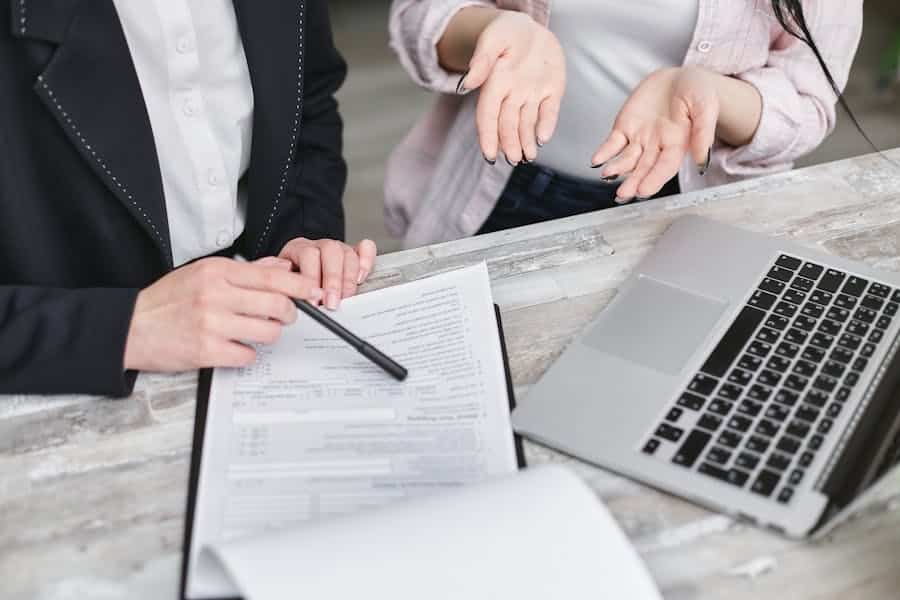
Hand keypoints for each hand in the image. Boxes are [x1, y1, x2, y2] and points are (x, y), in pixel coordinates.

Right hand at [123, 256, 320, 371]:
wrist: (130, 327)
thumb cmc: (168, 300)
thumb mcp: (203, 273)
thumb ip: (245, 271)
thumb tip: (282, 268)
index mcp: (217, 271)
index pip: (271, 276)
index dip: (299, 285)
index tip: (312, 291)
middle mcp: (216, 294)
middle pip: (278, 305)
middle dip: (289, 314)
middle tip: (284, 316)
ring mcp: (211, 323)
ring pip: (268, 331)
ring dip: (269, 334)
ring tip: (255, 331)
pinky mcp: (206, 351)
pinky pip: (248, 355)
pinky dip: (246, 353)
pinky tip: (235, 347)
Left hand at [278, 238, 376, 309]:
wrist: (294, 273)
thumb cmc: (289, 281)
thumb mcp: (281, 282)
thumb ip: (285, 287)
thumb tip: (292, 299)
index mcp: (298, 249)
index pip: (308, 255)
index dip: (311, 279)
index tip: (313, 301)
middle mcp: (319, 246)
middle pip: (331, 252)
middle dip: (333, 280)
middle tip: (331, 303)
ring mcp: (338, 248)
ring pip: (348, 253)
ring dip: (348, 278)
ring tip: (345, 298)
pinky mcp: (353, 253)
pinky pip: (366, 248)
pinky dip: (366, 261)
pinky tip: (361, 277)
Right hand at [458, 11, 565, 164]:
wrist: (530, 28)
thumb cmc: (507, 32)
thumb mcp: (493, 39)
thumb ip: (482, 62)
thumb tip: (466, 85)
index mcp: (495, 84)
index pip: (488, 115)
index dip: (488, 136)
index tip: (489, 155)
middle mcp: (513, 94)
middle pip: (508, 124)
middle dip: (510, 144)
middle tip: (513, 160)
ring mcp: (533, 94)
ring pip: (527, 123)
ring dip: (526, 142)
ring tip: (528, 158)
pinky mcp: (552, 92)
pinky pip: (550, 112)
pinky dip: (547, 125)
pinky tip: (543, 139)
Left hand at [591, 66, 719, 201]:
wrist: (679, 77)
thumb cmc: (697, 92)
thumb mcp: (706, 106)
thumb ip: (703, 132)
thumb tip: (701, 159)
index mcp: (678, 144)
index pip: (665, 167)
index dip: (654, 179)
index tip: (644, 190)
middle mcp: (657, 146)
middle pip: (643, 169)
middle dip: (633, 182)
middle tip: (623, 194)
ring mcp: (639, 139)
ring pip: (626, 160)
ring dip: (617, 169)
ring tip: (608, 175)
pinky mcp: (625, 128)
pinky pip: (612, 144)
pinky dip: (604, 153)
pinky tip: (596, 161)